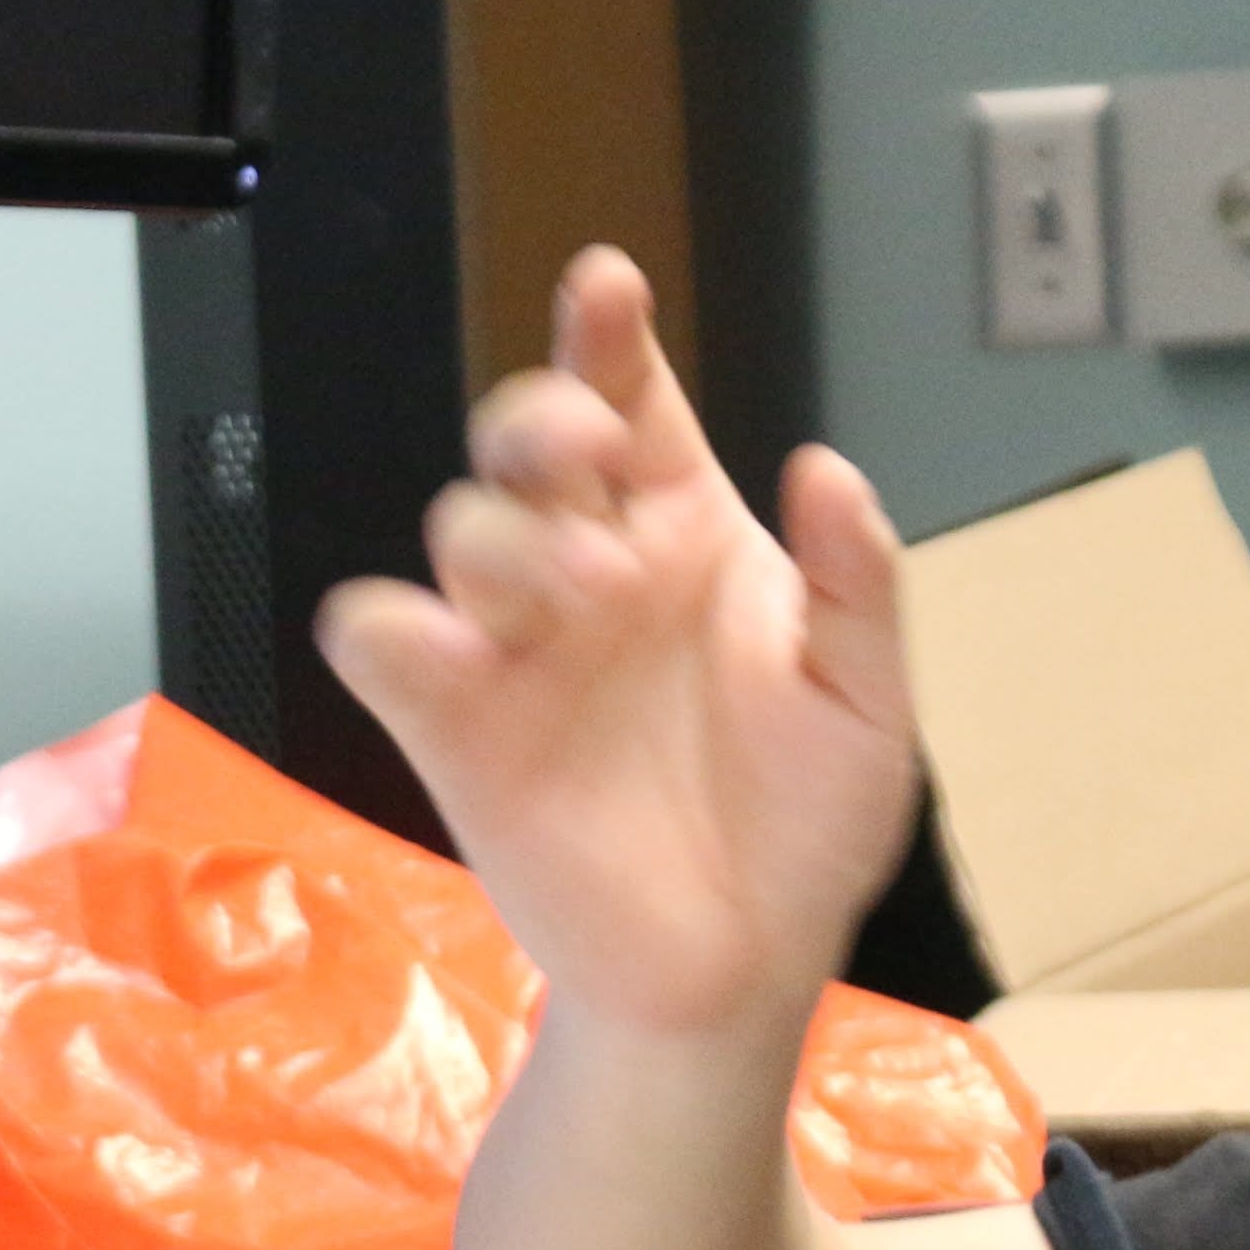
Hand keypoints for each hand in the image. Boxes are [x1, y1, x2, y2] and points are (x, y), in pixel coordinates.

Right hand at [318, 248, 921, 1037]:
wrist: (746, 965)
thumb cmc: (805, 827)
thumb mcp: (867, 703)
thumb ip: (859, 583)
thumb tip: (827, 471)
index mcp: (685, 536)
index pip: (632, 404)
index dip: (608, 337)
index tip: (607, 284)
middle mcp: (591, 570)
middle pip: (525, 439)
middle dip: (539, 417)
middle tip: (591, 454)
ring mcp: (515, 646)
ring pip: (460, 525)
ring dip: (510, 536)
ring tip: (591, 596)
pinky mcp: (452, 726)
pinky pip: (381, 638)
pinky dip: (398, 626)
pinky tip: (460, 651)